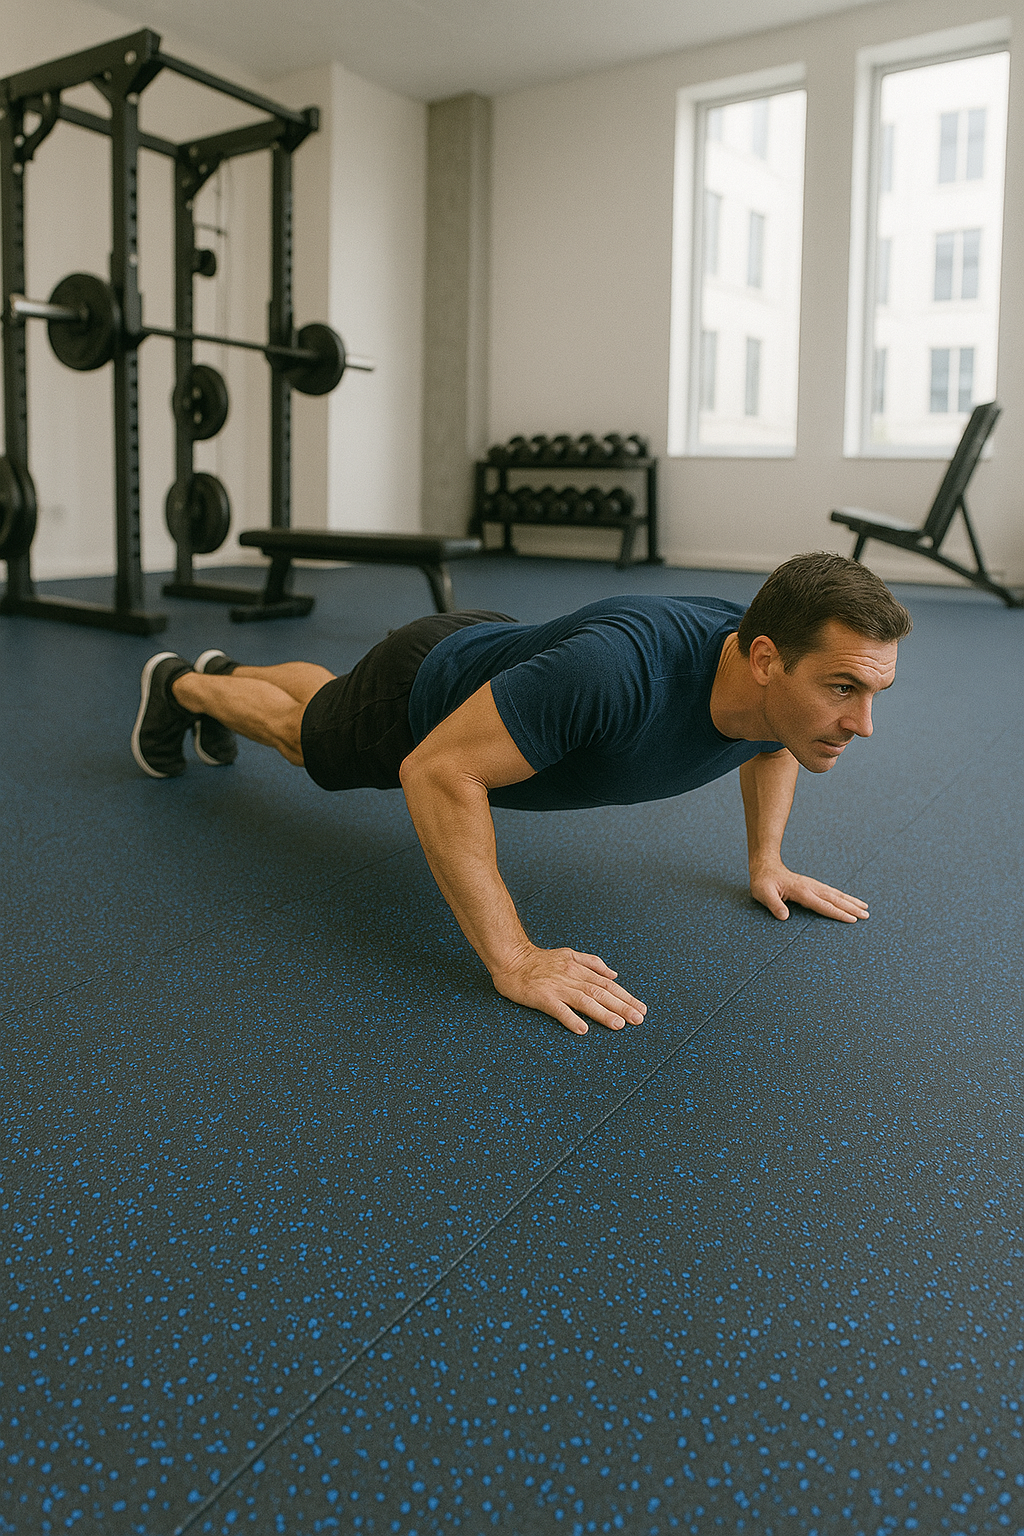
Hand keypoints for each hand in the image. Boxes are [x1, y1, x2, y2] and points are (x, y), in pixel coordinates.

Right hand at [490, 945, 646, 1035]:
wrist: (511, 959)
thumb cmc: (539, 960)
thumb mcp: (569, 954)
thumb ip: (592, 963)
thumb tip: (614, 975)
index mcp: (579, 968)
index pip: (608, 984)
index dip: (626, 996)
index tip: (640, 1008)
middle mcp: (571, 977)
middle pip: (601, 992)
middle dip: (622, 1006)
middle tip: (638, 1019)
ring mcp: (557, 987)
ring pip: (585, 1000)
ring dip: (602, 1013)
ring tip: (618, 1024)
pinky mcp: (542, 997)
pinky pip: (558, 1009)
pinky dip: (571, 1018)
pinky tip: (582, 1029)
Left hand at [750, 860, 868, 923]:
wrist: (765, 866)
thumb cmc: (763, 882)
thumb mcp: (763, 893)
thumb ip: (774, 905)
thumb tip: (784, 916)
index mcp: (802, 891)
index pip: (823, 905)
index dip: (838, 913)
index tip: (852, 920)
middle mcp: (811, 887)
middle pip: (835, 899)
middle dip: (851, 908)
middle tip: (867, 915)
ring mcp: (813, 885)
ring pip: (836, 894)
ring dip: (851, 901)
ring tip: (865, 907)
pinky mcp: (812, 886)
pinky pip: (831, 892)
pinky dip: (843, 897)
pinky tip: (849, 901)